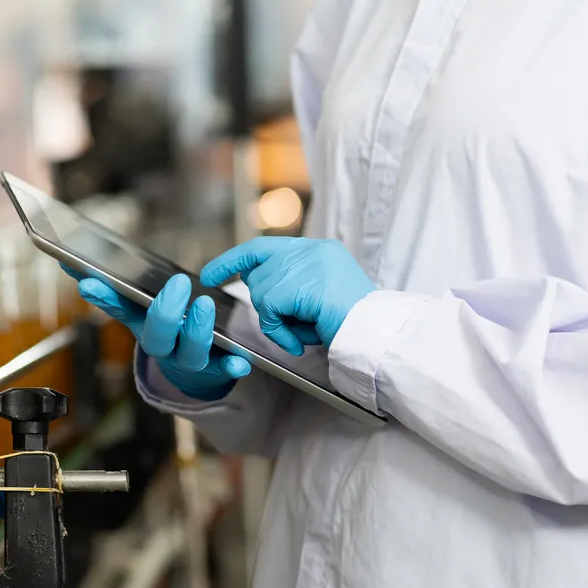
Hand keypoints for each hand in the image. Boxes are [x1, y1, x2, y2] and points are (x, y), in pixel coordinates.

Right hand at [62, 266, 250, 399]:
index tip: (90, 282)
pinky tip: (240, 362)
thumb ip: (113, 286)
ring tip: (205, 306)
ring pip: (190, 353)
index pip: (118, 309)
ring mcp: (187, 359)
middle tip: (177, 284)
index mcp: (142, 324)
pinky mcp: (215, 368)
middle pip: (156, 336)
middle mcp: (161, 345)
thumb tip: (68, 261)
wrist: (190, 369)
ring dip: (196, 331)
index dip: (104, 297)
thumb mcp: (140, 306)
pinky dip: (231, 367)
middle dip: (165, 312)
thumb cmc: (166, 326)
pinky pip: (224, 370)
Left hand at [200, 237, 374, 355]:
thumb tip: (256, 287)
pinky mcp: (301, 283)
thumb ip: (291, 287)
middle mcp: (312, 250)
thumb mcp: (318, 298)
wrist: (377, 335)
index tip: (210, 274)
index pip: (262, 247)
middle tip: (295, 325)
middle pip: (259, 276)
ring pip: (262, 293)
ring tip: (305, 332)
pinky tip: (299, 340)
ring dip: (277, 322)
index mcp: (318, 249)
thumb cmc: (351, 326)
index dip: (232, 261)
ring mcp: (307, 264)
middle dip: (267, 306)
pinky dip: (279, 331)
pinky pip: (268, 309)